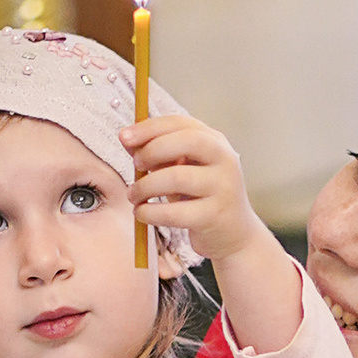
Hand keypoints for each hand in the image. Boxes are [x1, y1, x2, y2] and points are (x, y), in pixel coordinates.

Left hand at [123, 111, 265, 267]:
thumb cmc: (200, 197)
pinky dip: (150, 212)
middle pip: (187, 141)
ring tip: (134, 195)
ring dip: (146, 186)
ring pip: (177, 177)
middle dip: (152, 150)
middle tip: (135, 165)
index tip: (123, 137)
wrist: (233, 234)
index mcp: (215, 142)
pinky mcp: (214, 216)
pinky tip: (141, 213)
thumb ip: (157, 153)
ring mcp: (223, 187)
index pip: (181, 123)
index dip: (150, 127)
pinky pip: (175, 212)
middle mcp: (225, 160)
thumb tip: (127, 140)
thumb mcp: (181, 170)